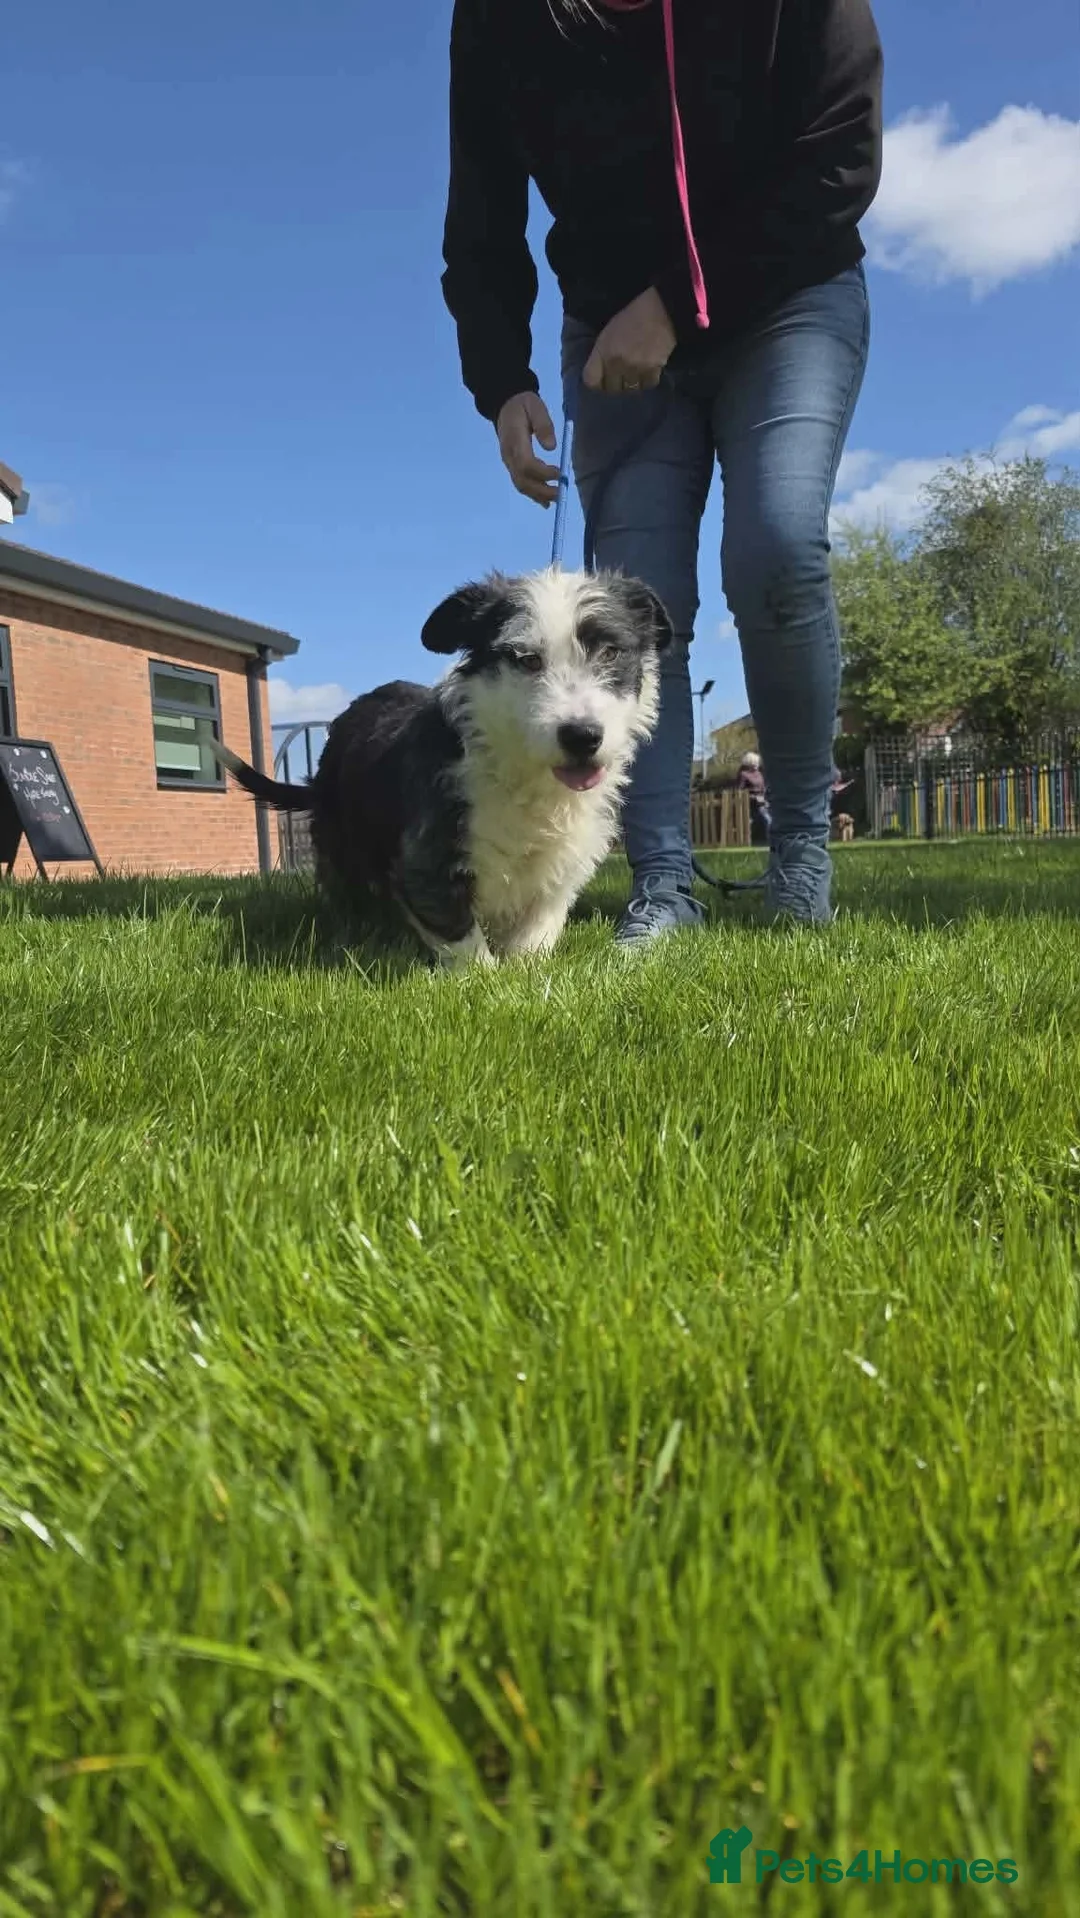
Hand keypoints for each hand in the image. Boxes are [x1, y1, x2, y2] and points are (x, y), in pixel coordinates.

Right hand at [496, 391, 559, 506]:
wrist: (505, 405)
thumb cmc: (523, 405)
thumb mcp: (535, 406)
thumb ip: (543, 425)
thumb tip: (551, 447)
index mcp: (514, 441)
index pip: (526, 464)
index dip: (543, 473)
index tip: (560, 474)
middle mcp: (509, 456)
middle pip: (523, 480)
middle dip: (542, 490)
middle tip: (561, 492)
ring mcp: (508, 462)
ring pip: (521, 485)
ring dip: (538, 495)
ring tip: (556, 499)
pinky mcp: (511, 465)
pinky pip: (520, 483)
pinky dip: (533, 494)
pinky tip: (546, 501)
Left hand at [582, 287, 675, 395]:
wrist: (660, 310)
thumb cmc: (632, 317)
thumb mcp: (608, 332)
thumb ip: (602, 354)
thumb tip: (601, 373)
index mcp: (603, 351)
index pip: (590, 380)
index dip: (595, 382)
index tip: (601, 380)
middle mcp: (616, 364)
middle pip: (611, 389)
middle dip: (614, 384)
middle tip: (619, 377)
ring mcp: (635, 369)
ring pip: (629, 389)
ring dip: (631, 384)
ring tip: (634, 374)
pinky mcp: (653, 371)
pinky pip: (647, 385)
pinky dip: (647, 380)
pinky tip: (647, 372)